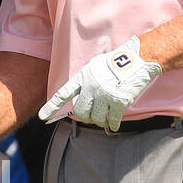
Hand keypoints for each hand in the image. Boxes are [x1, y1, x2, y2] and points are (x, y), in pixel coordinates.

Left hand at [39, 35, 161, 129]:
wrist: (138, 57)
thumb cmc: (117, 62)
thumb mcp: (95, 67)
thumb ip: (86, 83)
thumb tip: (80, 103)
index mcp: (83, 76)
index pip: (63, 94)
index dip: (52, 107)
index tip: (43, 118)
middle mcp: (91, 86)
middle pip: (80, 112)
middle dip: (85, 117)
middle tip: (92, 116)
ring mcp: (104, 94)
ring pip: (95, 118)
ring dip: (100, 121)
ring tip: (105, 117)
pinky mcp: (118, 101)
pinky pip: (112, 120)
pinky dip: (113, 125)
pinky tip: (114, 124)